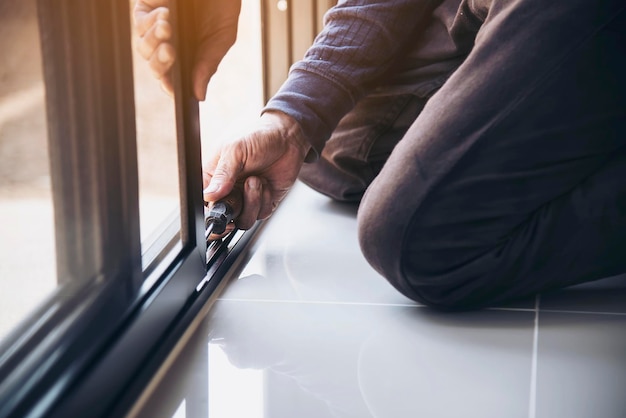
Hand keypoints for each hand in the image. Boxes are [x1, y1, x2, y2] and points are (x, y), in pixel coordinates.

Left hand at [133, 0, 240, 99]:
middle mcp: (169, 45)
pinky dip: (150, 22)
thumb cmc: (222, 8)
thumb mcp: (221, 38)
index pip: (173, 78)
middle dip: (160, 62)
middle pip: (155, 65)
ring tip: (168, 27)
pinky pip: (141, 22)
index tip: (172, 88)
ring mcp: (156, 28)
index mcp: (187, 58)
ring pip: (144, 46)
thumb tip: (199, 95)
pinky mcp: (147, 8)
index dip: (169, 85)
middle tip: (171, 52)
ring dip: (154, 41)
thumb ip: (208, 65)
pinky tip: (166, 15)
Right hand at [203, 111, 310, 232]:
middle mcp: (229, 190)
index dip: (212, 212)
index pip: (205, 204)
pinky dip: (265, 200)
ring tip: (256, 180)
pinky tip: (267, 183)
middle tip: (243, 189)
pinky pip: (261, 214)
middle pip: (224, 217)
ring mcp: (246, 197)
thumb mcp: (235, 151)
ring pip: (244, 219)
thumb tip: (208, 195)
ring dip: (252, 201)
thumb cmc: (258, 137)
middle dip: (236, 207)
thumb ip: (222, 174)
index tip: (222, 210)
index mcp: (214, 178)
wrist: (287, 138)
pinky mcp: (264, 201)